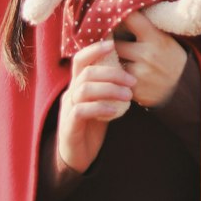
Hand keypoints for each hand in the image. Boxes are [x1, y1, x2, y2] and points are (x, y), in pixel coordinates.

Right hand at [57, 40, 132, 173]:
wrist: (77, 157)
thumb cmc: (92, 127)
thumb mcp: (102, 103)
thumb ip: (108, 89)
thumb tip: (130, 72)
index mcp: (77, 86)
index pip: (80, 60)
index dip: (94, 49)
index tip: (112, 43)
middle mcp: (70, 94)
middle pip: (86, 73)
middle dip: (111, 73)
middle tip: (132, 80)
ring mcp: (68, 109)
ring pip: (84, 89)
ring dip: (109, 89)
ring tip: (128, 95)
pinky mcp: (69, 126)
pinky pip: (81, 111)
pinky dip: (99, 108)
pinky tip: (114, 111)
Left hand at [113, 11, 187, 107]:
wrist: (183, 87)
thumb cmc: (170, 58)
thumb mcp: (164, 39)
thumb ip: (144, 28)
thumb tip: (120, 13)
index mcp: (155, 38)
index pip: (131, 18)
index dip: (119, 14)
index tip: (111, 13)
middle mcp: (147, 55)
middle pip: (114, 43)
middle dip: (111, 43)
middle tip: (109, 41)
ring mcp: (140, 74)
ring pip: (113, 62)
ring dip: (112, 60)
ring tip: (116, 59)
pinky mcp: (134, 90)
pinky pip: (117, 78)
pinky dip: (117, 76)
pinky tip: (121, 75)